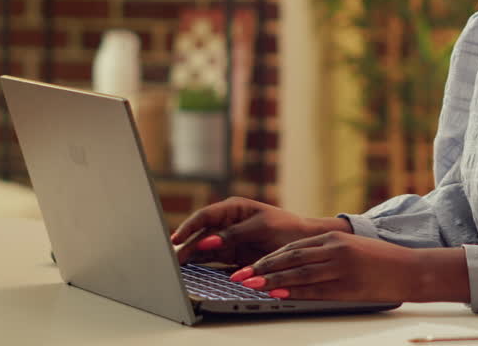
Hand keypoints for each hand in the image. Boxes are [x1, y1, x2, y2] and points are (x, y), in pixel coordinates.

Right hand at [169, 196, 350, 264]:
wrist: (306, 243)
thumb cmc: (287, 228)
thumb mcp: (261, 227)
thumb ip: (233, 234)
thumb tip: (207, 241)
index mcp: (234, 207)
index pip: (205, 216)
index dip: (188, 226)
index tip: (176, 238)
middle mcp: (228, 222)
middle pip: (201, 233)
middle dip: (186, 244)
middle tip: (171, 258)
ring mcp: (229, 239)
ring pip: (204, 248)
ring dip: (191, 256)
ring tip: (176, 267)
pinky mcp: (233, 255)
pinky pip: (213, 260)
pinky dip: (202, 265)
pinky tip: (191, 271)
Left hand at [228, 232, 468, 302]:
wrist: (411, 269)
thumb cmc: (380, 261)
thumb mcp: (350, 248)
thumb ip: (325, 252)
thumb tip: (295, 264)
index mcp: (333, 238)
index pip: (292, 247)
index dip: (268, 258)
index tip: (249, 266)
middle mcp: (334, 250)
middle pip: (290, 258)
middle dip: (262, 268)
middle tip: (240, 276)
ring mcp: (341, 267)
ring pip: (299, 274)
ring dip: (272, 281)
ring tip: (252, 286)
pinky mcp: (348, 285)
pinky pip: (315, 290)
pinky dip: (294, 292)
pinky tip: (279, 295)